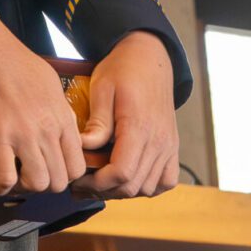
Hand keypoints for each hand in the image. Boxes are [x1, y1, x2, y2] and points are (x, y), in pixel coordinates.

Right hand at [0, 14, 86, 194]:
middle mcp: (47, 129)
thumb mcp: (50, 84)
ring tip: (12, 178)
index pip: (77, 165)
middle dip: (44, 184)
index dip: (63, 175)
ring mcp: (23, 134)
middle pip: (60, 180)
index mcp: (62, 117)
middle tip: (28, 176)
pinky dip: (0, 187)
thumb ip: (60, 111)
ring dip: (24, 188)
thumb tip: (62, 129)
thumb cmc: (13, 61)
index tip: (48, 171)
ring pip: (38, 184)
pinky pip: (6, 178)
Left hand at [74, 31, 178, 198]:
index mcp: (139, 127)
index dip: (98, 182)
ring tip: (99, 183)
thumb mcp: (102, 88)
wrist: (150, 59)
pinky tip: (127, 180)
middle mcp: (159, 141)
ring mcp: (169, 146)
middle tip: (80, 185)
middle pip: (133, 185)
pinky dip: (147, 187)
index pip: (122, 172)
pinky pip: (165, 182)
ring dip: (122, 191)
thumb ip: (97, 122)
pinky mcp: (172, 148)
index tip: (77, 180)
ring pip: (148, 188)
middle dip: (103, 190)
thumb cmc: (122, 71)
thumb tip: (84, 148)